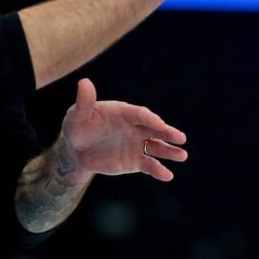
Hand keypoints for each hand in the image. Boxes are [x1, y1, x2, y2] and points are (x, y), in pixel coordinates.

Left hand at [61, 78, 187, 181]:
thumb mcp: (77, 115)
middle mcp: (135, 127)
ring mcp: (137, 144)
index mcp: (125, 113)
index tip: (160, 125)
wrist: (77, 150)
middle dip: (168, 133)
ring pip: (157, 147)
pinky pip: (149, 165)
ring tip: (182, 155)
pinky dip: (158, 170)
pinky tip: (168, 175)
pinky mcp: (135, 161)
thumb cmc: (77, 127)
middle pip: (155, 129)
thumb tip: (84, 83)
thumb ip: (84, 102)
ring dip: (169, 151)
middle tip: (181, 138)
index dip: (150, 119)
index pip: (141, 114)